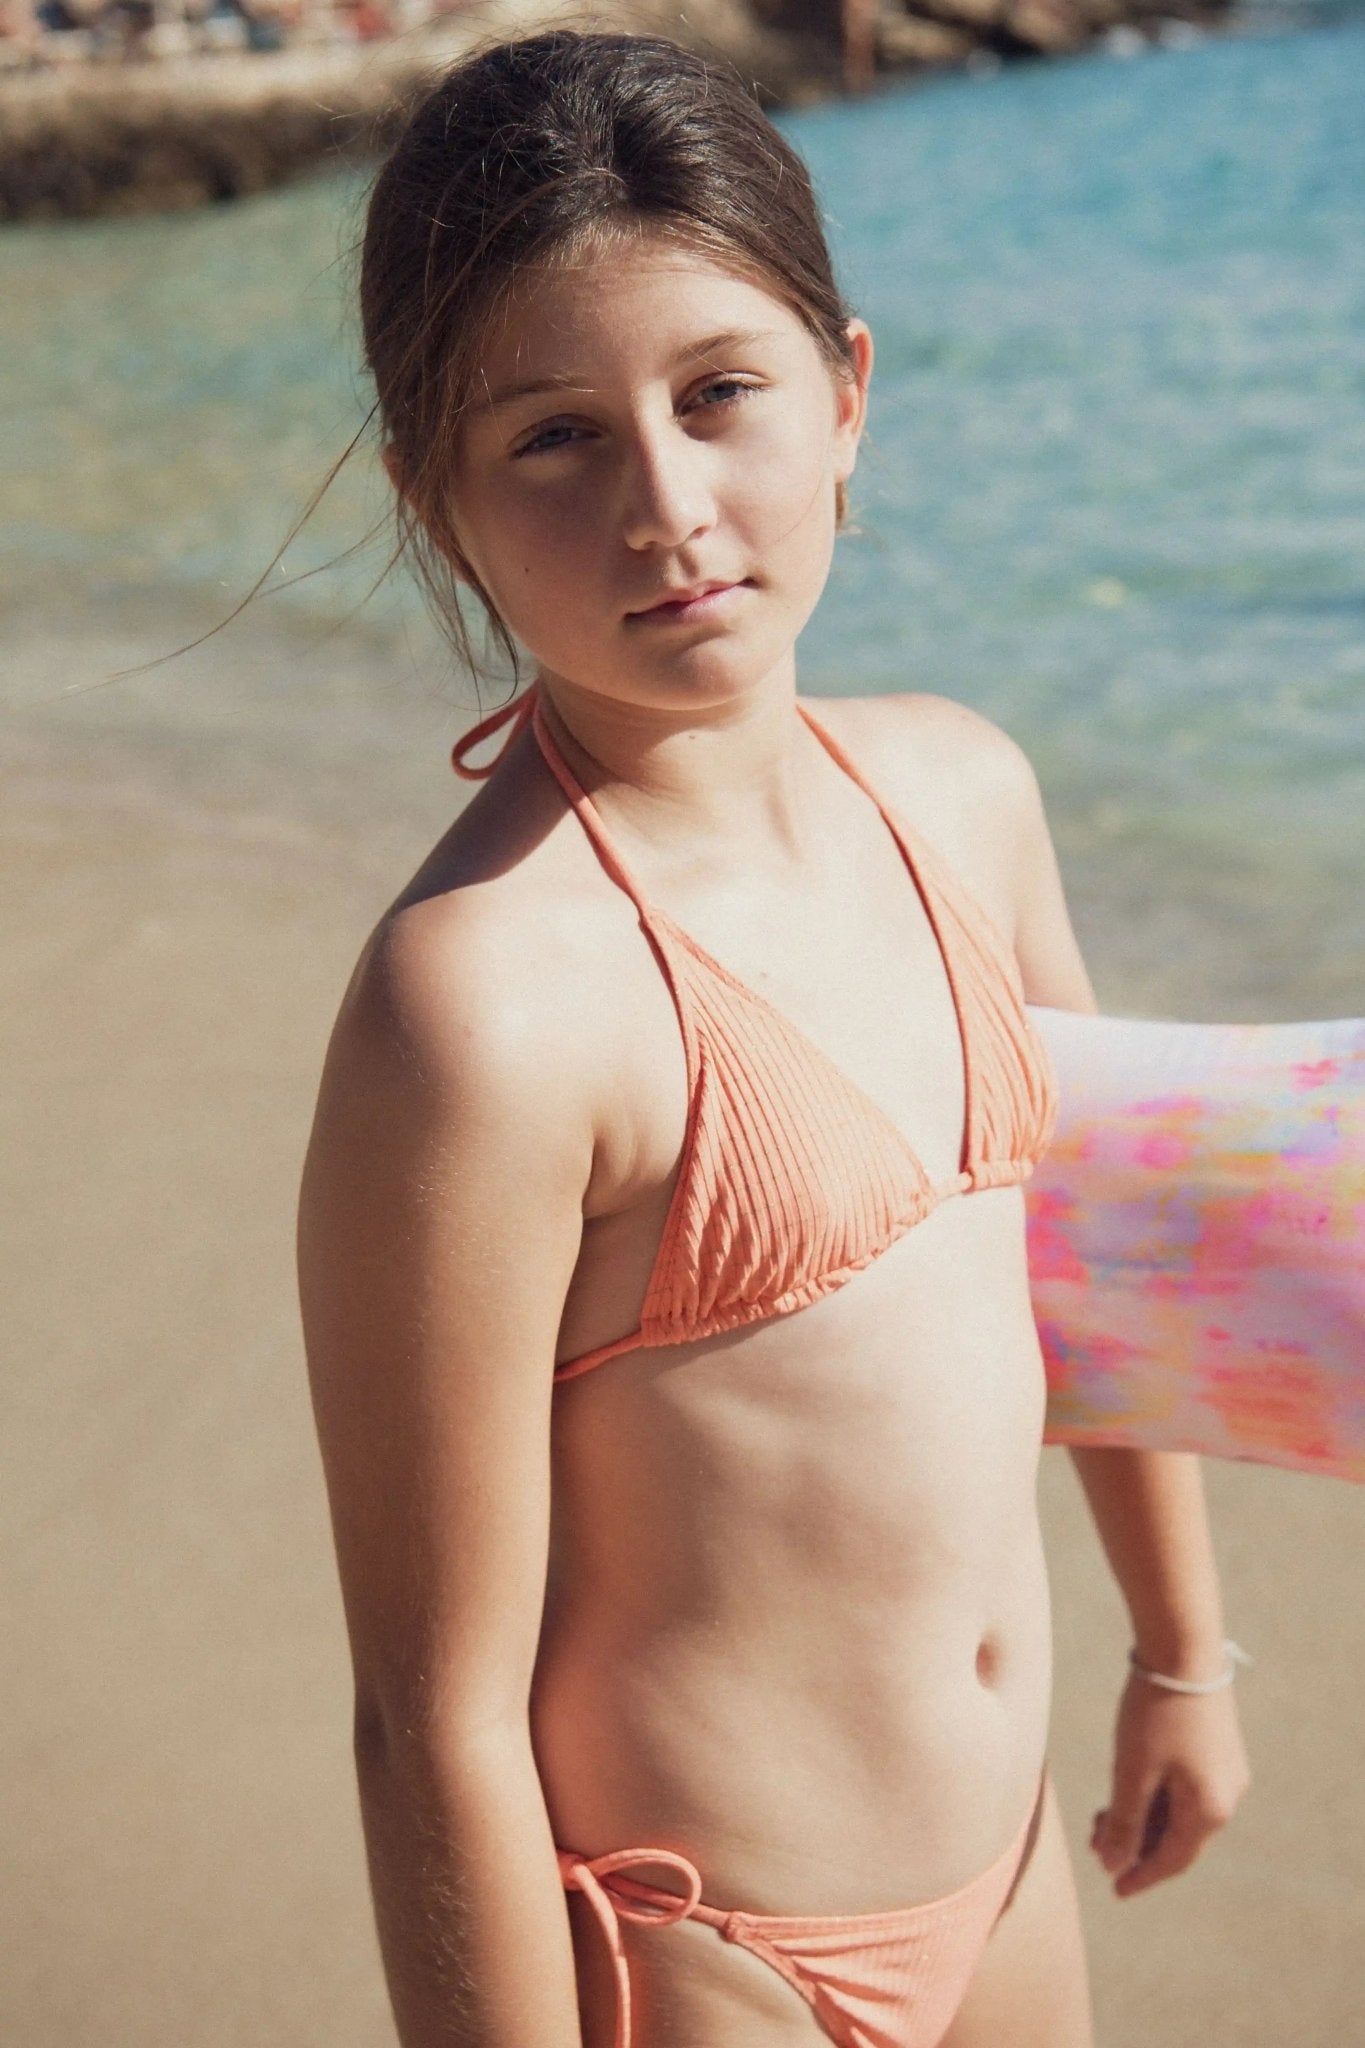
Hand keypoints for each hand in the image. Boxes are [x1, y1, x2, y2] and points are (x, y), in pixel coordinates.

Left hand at [1090, 1667, 1250, 1897]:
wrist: (1183, 1648)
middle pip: (1176, 1836)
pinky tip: (1126, 1790)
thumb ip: (1124, 1822)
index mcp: (1210, 1810)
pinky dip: (1155, 1795)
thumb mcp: (1132, 1771)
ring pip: (1178, 1810)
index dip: (1141, 1876)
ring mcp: (1224, 1771)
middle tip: (1097, 1846)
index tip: (1115, 1890)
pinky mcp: (1216, 1748)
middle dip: (1135, 1844)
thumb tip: (1115, 1865)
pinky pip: (1184, 1787)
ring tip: (1102, 1818)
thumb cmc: (1155, 1712)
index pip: (1173, 1859)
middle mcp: (1226, 1796)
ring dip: (1142, 1818)